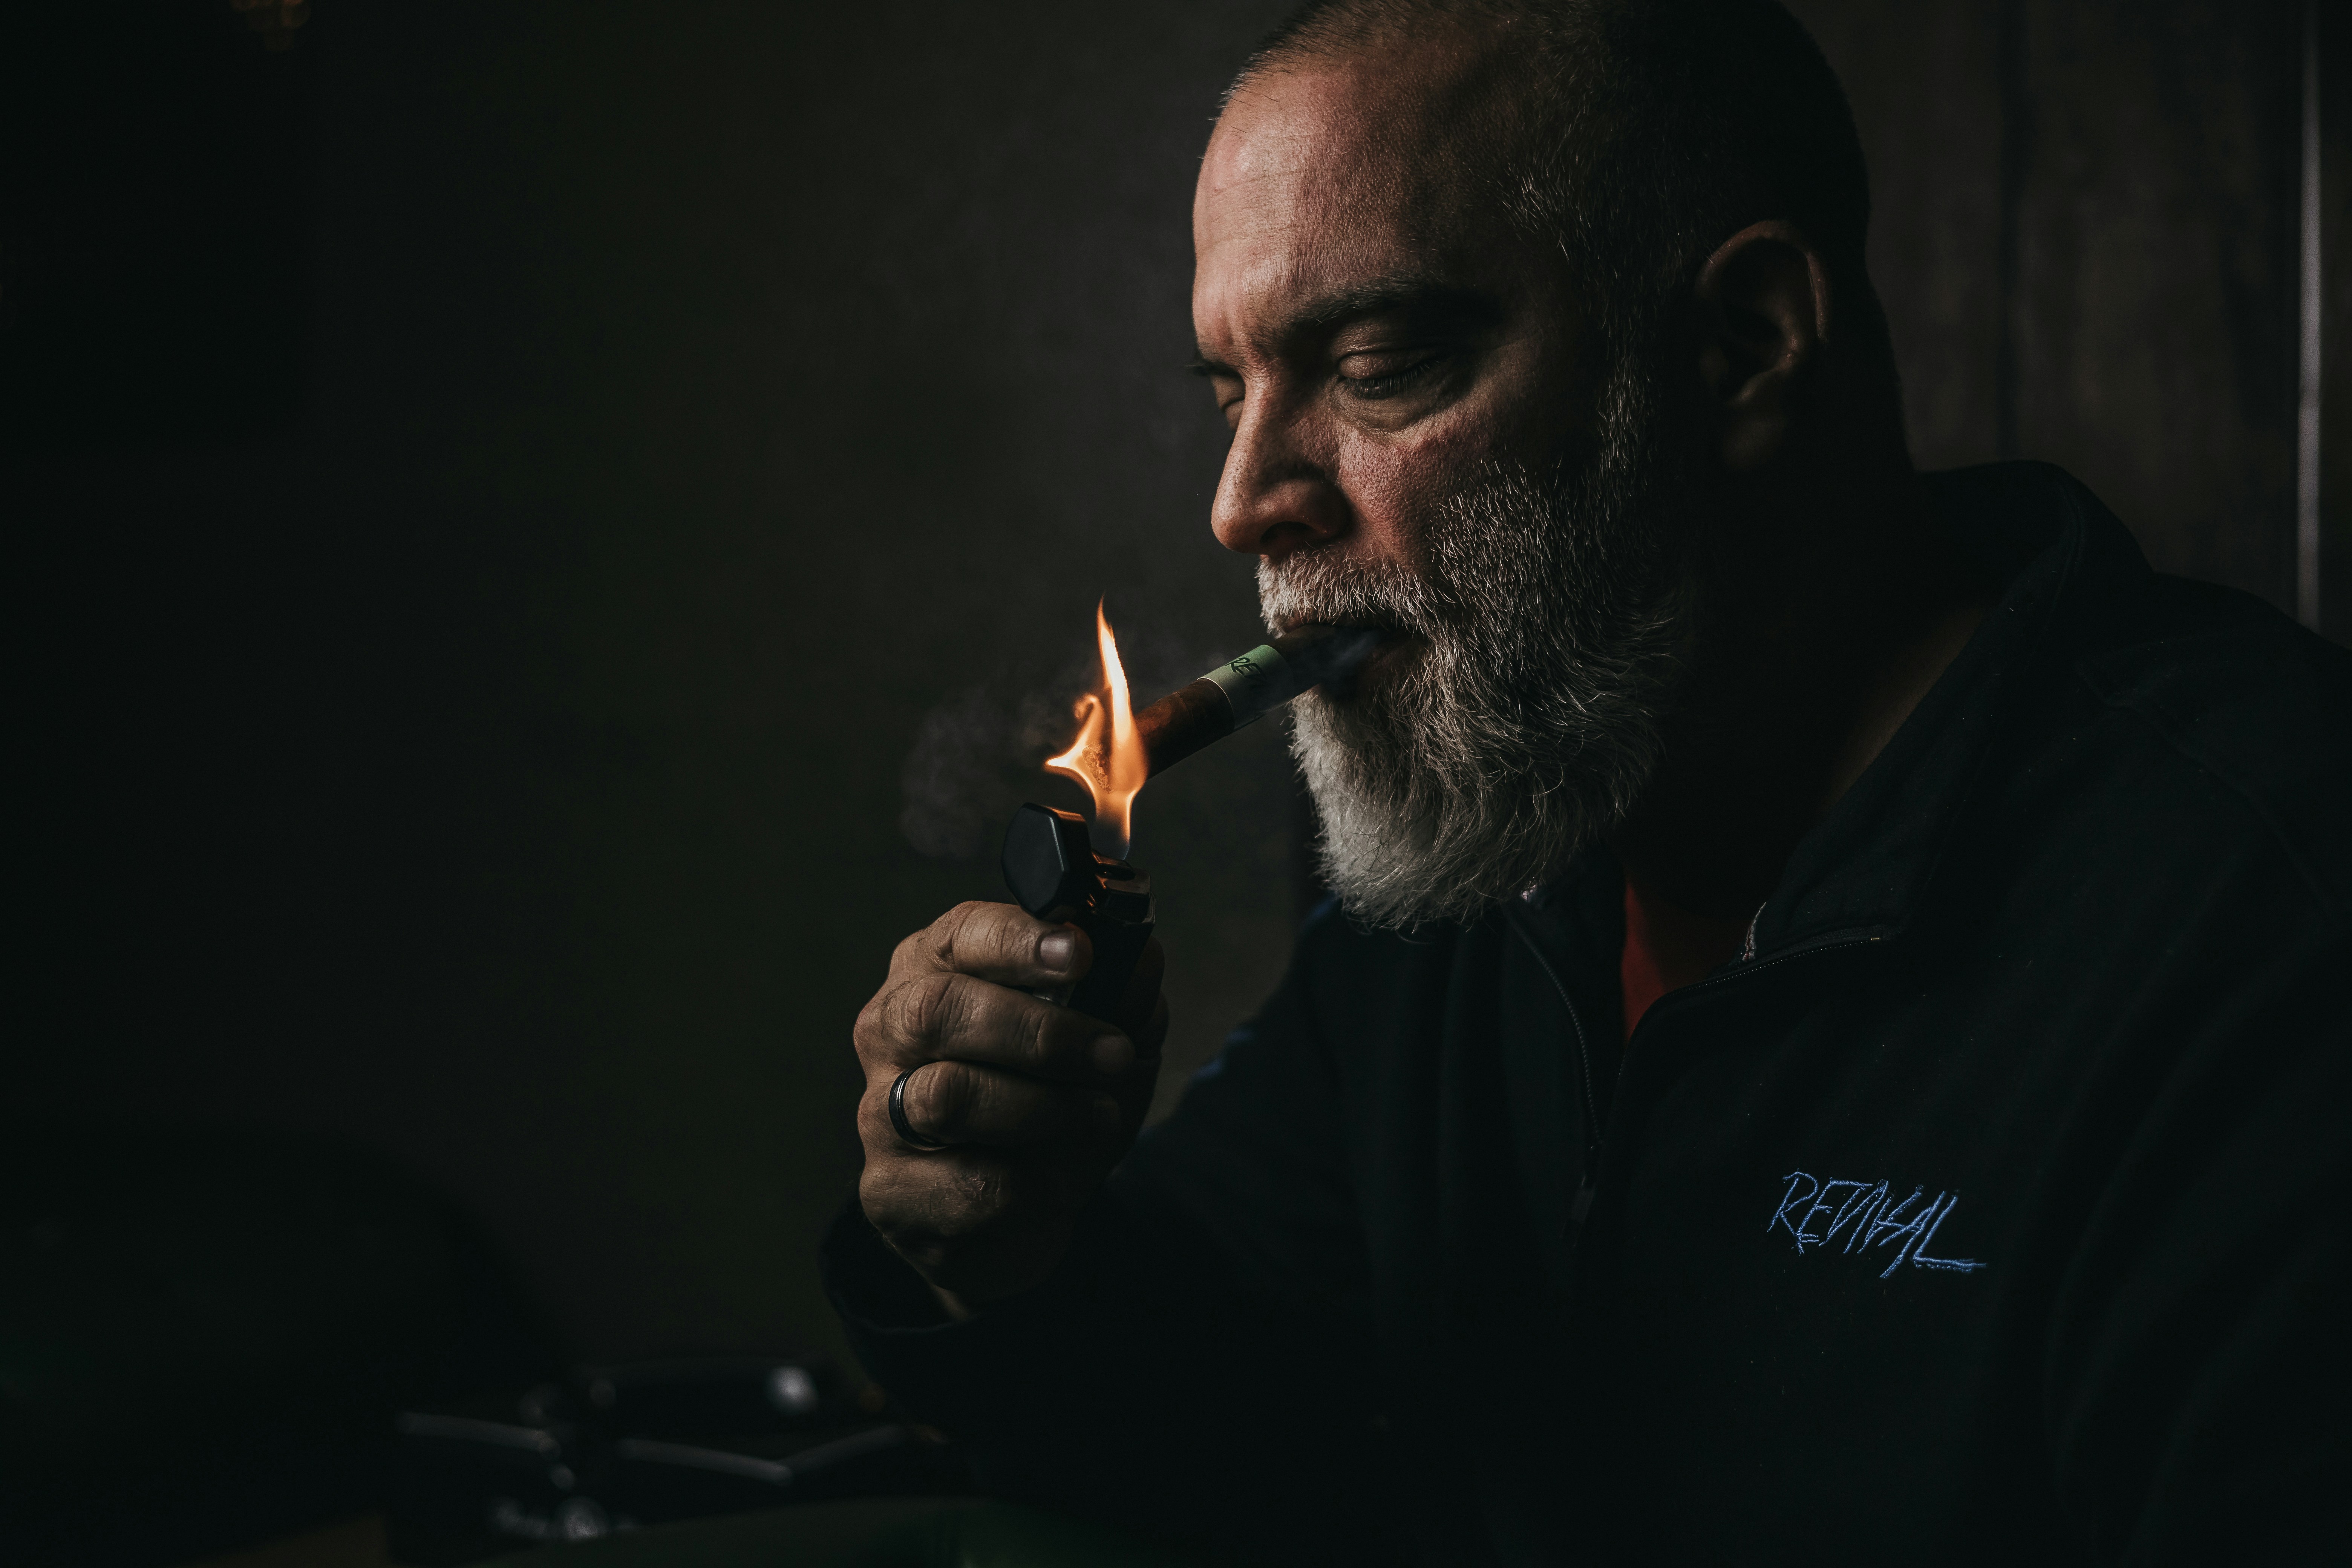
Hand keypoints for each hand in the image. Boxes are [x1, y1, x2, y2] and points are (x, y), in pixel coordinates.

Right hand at [852, 901, 1166, 1311]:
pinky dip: (1032, 1183)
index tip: (1079, 954)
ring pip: (947, 1096)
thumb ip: (1125, 996)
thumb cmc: (1056, 1099)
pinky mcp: (889, 1189)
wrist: (1020, 1210)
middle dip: (1040, 1033)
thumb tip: (1142, 957)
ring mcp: (880, 1111)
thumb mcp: (1107, 1039)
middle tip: (1114, 1055)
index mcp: (938, 968)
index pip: (964, 934)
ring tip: (1096, 1117)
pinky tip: (1052, 1181)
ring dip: (1043, 1108)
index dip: (1019, 941)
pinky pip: (968, 1183)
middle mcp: (892, 1028)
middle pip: (939, 1009)